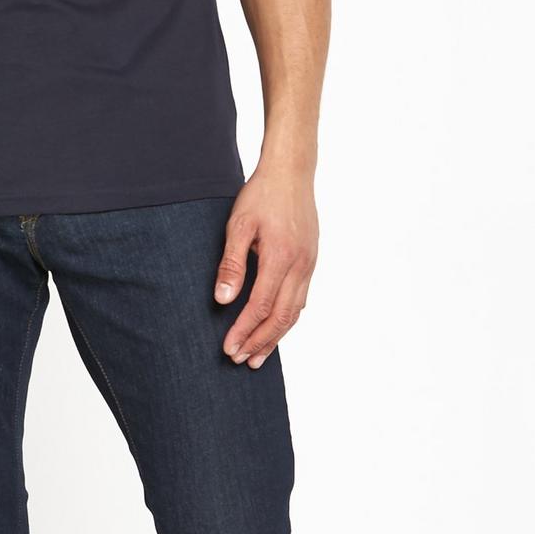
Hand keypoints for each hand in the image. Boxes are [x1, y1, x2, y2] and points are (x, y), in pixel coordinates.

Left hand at [213, 166, 317, 368]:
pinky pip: (301, 298)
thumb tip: (222, 300)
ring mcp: (309, 264)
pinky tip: (276, 327)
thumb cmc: (261, 195)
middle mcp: (299, 265)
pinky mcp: (311, 260)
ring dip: (276, 336)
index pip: (260, 306)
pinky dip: (288, 319)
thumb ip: (231, 263)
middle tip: (241, 360)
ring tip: (258, 356)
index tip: (228, 348)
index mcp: (279, 257)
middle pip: (281, 317)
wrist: (291, 172)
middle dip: (260, 342)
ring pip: (295, 312)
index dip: (244, 331)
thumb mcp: (238, 224)